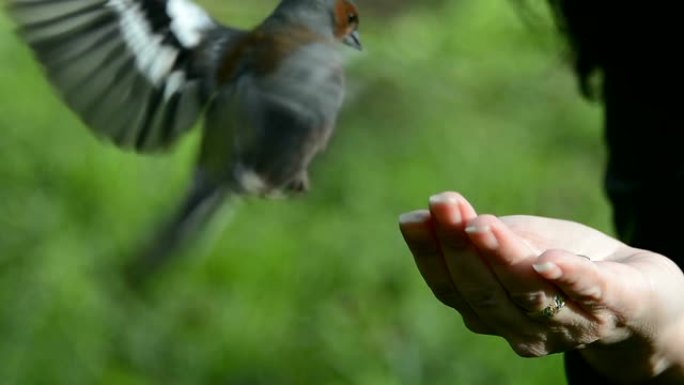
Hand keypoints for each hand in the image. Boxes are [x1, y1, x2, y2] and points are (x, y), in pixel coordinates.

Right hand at [399, 192, 683, 382]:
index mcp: (492, 312)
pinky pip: (592, 294)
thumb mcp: (517, 244)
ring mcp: (572, 323)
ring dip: (502, 258)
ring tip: (479, 225)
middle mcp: (525, 328)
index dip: (430, 255)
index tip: (413, 218)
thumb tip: (430, 211)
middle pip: (484, 293)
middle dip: (459, 249)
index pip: (451, 289)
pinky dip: (568, 278)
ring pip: (529, 294)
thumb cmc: (564, 264)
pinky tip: (546, 261)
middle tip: (443, 205)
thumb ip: (478, 236)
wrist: (639, 292)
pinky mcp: (619, 304)